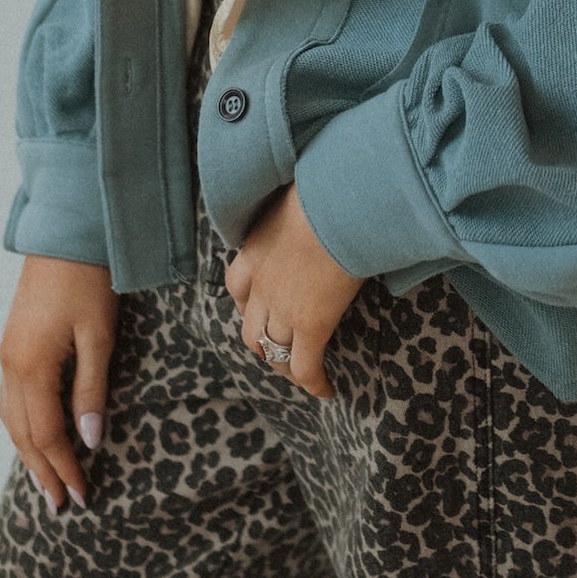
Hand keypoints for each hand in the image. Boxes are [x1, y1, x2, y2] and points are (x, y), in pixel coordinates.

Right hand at [0, 255, 117, 512]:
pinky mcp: (11, 344)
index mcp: (31, 366)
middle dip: (43, 471)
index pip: (46, 435)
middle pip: (22, 434)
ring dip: (28, 454)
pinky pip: (10, 399)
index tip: (83, 496)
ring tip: (48, 481)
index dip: (64, 468)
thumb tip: (89, 439)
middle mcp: (10, 365)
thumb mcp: (99, 337)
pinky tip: (35, 437)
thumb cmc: (88, 281)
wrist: (65, 235)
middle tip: (63, 505)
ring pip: (11, 419)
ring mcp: (6, 354)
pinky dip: (22, 427)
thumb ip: (91, 389)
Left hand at [225, 185, 360, 399]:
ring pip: (273, 351)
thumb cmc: (327, 187)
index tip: (262, 311)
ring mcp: (282, 306)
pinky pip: (305, 365)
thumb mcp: (298, 197)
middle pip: (250, 327)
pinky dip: (314, 382)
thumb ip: (299, 211)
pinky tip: (326, 391)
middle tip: (282, 350)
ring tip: (303, 374)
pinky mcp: (311, 323)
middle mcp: (260, 283)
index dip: (248, 305)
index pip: (237, 286)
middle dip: (263, 343)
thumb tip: (318, 204)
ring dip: (285, 367)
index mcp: (254, 249)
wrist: (339, 201)